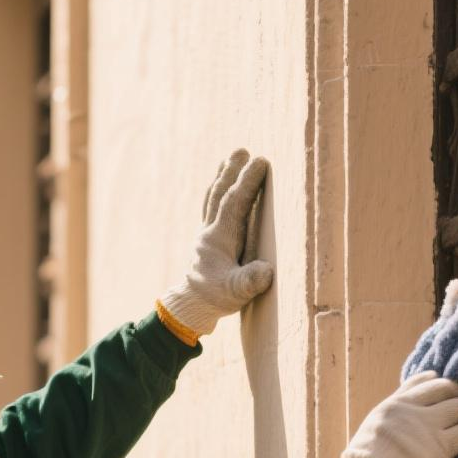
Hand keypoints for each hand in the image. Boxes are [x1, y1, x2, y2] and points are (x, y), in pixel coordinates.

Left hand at [158, 149, 273, 338]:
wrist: (192, 306)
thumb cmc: (216, 298)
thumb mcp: (236, 293)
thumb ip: (249, 281)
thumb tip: (266, 271)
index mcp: (219, 239)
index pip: (234, 203)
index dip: (247, 182)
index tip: (260, 161)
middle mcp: (210, 231)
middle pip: (220, 194)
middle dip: (232, 172)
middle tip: (241, 151)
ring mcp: (206, 233)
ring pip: (213, 199)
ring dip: (223, 177)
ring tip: (230, 159)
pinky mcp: (207, 239)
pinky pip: (212, 208)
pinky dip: (218, 192)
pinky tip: (222, 186)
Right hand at [309, 371, 457, 457]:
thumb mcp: (374, 426)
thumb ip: (395, 410)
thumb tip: (414, 397)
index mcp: (394, 405)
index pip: (428, 381)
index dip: (446, 384)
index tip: (453, 393)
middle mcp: (412, 413)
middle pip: (450, 390)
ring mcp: (428, 430)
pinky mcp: (442, 451)